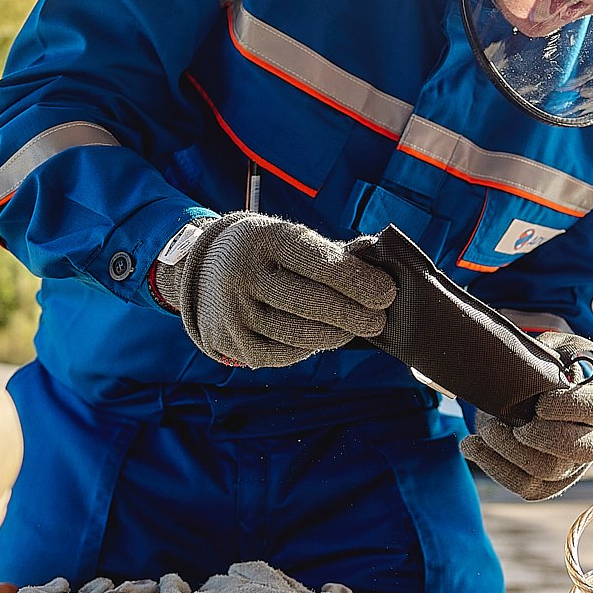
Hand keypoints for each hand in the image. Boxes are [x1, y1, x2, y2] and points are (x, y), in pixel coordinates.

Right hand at [152, 212, 397, 368]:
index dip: (357, 280)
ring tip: (354, 330)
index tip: (387, 294)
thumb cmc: (267, 254)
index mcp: (266, 239)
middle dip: (354, 315)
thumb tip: (383, 269)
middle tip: (378, 321)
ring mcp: (234, 311)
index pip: (318, 262)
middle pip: (311, 303)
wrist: (205, 269)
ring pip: (298, 334)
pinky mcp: (230, 341)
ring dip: (335, 335)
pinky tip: (321, 337)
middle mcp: (244, 274)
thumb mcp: (290, 238)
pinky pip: (281, 354)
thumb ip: (333, 254)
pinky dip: (307, 348)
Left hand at [460, 337, 592, 500]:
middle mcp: (592, 441)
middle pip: (582, 450)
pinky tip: (471, 444)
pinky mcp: (542, 485)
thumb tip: (534, 367)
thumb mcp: (549, 350)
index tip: (539, 402)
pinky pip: (521, 485)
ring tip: (486, 429)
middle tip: (512, 423)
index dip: (569, 407)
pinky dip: (492, 465)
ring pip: (546, 471)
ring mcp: (569, 468)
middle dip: (541, 436)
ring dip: (509, 450)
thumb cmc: (540, 370)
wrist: (520, 394)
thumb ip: (549, 354)